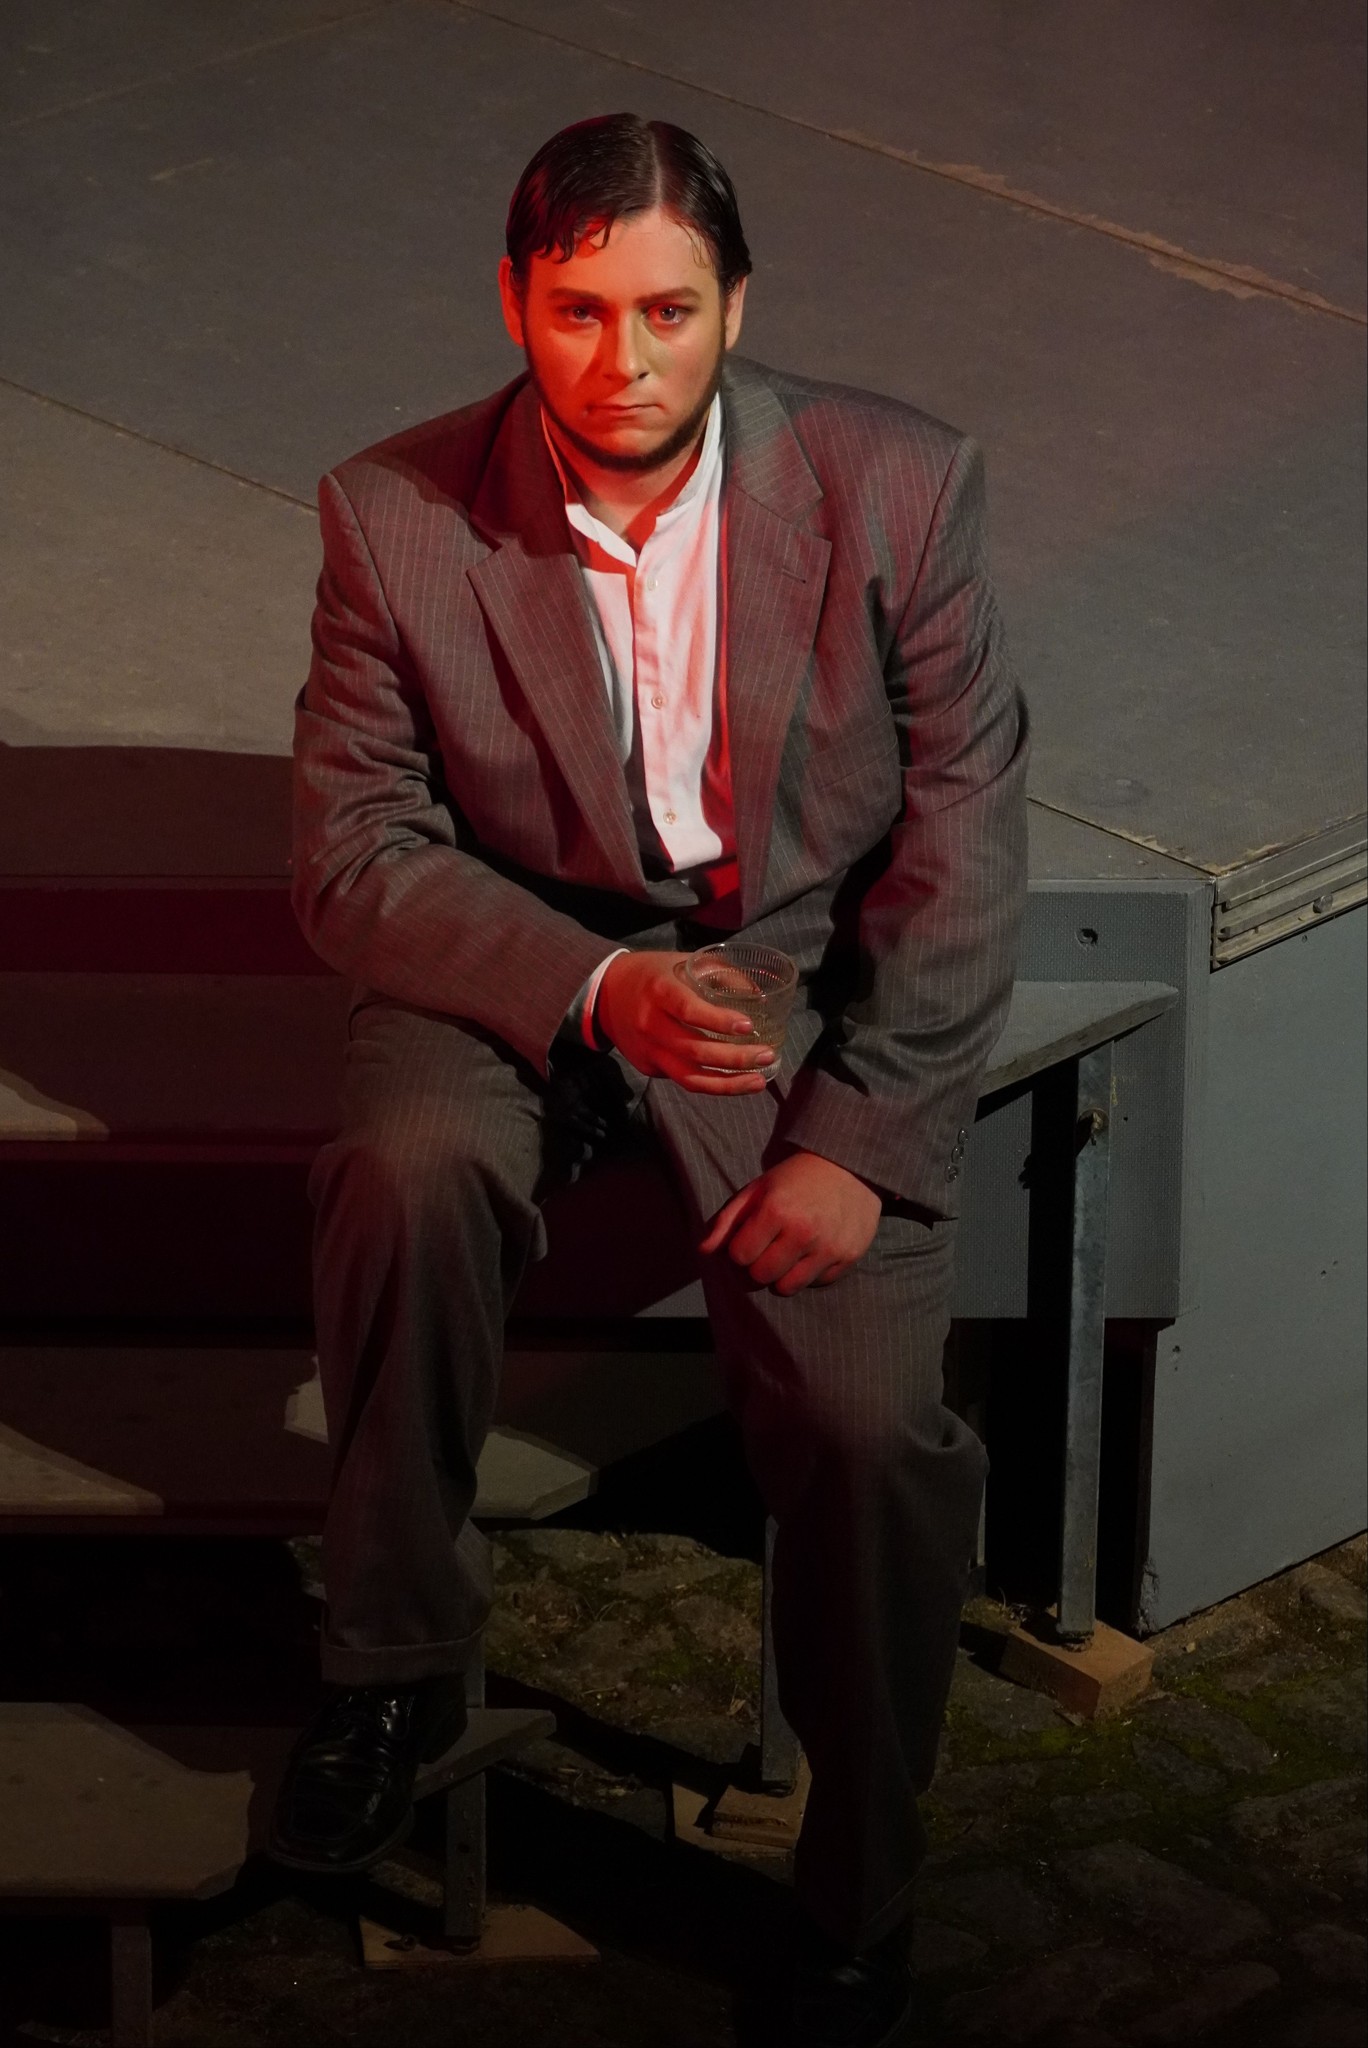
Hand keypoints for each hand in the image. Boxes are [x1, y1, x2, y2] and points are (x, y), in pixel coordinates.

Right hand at [595, 950, 777, 1094]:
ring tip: (758, 1081)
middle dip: (735, 1057)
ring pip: (690, 1077)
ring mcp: (648, 1050)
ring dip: (728, 1083)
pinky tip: (737, 1081)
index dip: (719, 1021)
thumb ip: (721, 974)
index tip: (749, 1026)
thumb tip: (760, 996)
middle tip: (767, 1055)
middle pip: (695, 1050)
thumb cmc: (654, 975)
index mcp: (659, 991)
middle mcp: (651, 1024)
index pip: (689, 1010)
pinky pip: (684, 1080)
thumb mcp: (684, 962)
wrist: (607, 995)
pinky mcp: (649, 1067)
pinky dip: (713, 1085)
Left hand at [699, 1150, 881, 1294]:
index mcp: (776, 1210)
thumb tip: (703, 1250)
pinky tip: (813, 1251)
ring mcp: (829, 1247)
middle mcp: (803, 1232)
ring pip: (788, 1287)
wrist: (848, 1166)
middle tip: (768, 1248)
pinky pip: (816, 1283)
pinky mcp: (848, 1257)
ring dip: (782, 1275)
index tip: (750, 1237)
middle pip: (761, 1276)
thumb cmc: (795, 1179)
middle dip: (758, 1265)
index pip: (739, 1256)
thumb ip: (727, 1220)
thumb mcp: (757, 1190)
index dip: (740, 1249)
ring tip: (788, 1253)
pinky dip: (810, 1273)